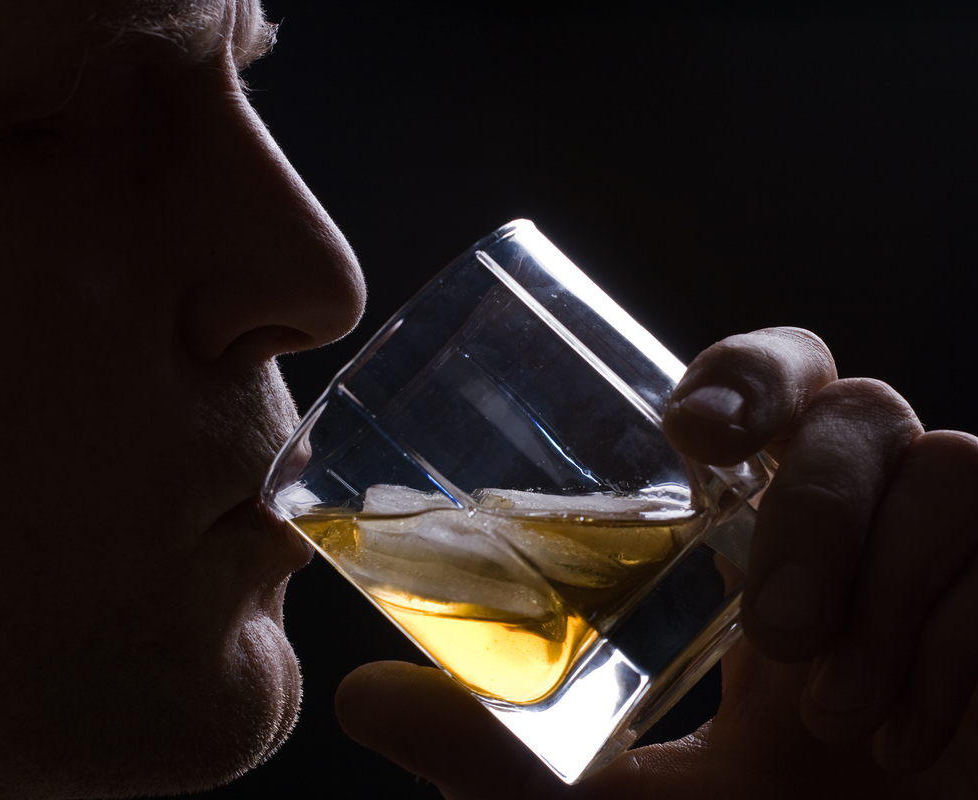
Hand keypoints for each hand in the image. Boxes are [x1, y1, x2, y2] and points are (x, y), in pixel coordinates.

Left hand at [333, 327, 977, 798]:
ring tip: (826, 708)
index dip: (747, 372)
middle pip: (861, 403)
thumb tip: (360, 696)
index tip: (690, 430)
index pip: (771, 387)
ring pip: (949, 467)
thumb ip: (499, 754)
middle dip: (817, 489)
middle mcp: (862, 523)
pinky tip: (908, 734)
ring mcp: (951, 556)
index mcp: (761, 534)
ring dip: (882, 590)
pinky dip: (958, 646)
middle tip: (770, 621)